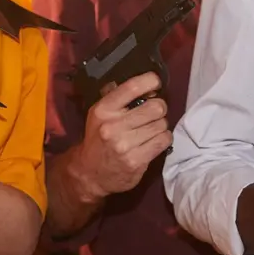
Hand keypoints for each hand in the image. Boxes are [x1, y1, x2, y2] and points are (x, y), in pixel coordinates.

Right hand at [69, 72, 170, 202]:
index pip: (133, 87)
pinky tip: (153, 141)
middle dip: (159, 108)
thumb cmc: (98, 138)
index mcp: (104, 110)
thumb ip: (119, 97)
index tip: (156, 83)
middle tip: (153, 113)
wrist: (90, 174)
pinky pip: (164, 141)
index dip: (151, 80)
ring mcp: (125, 145)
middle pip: (156, 107)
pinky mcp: (136, 161)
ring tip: (151, 130)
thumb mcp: (100, 113)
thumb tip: (147, 82)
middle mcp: (113, 126)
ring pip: (162, 125)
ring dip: (161, 126)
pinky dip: (163, 139)